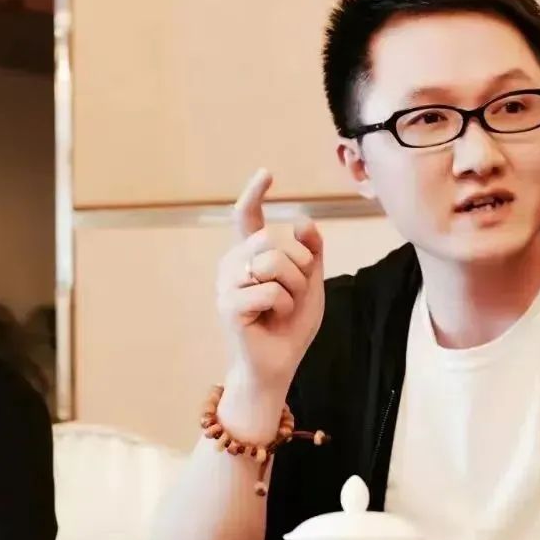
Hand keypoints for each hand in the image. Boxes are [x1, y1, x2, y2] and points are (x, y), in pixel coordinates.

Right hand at [216, 169, 324, 400]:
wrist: (278, 365)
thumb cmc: (291, 325)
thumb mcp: (311, 284)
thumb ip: (311, 253)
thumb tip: (304, 222)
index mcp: (252, 255)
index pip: (249, 216)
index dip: (255, 193)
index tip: (266, 174)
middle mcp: (234, 263)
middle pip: (275, 241)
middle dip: (300, 266)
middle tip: (295, 293)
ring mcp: (227, 283)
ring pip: (275, 264)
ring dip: (294, 289)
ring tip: (283, 308)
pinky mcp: (228, 305)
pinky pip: (271, 291)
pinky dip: (284, 307)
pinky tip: (272, 320)